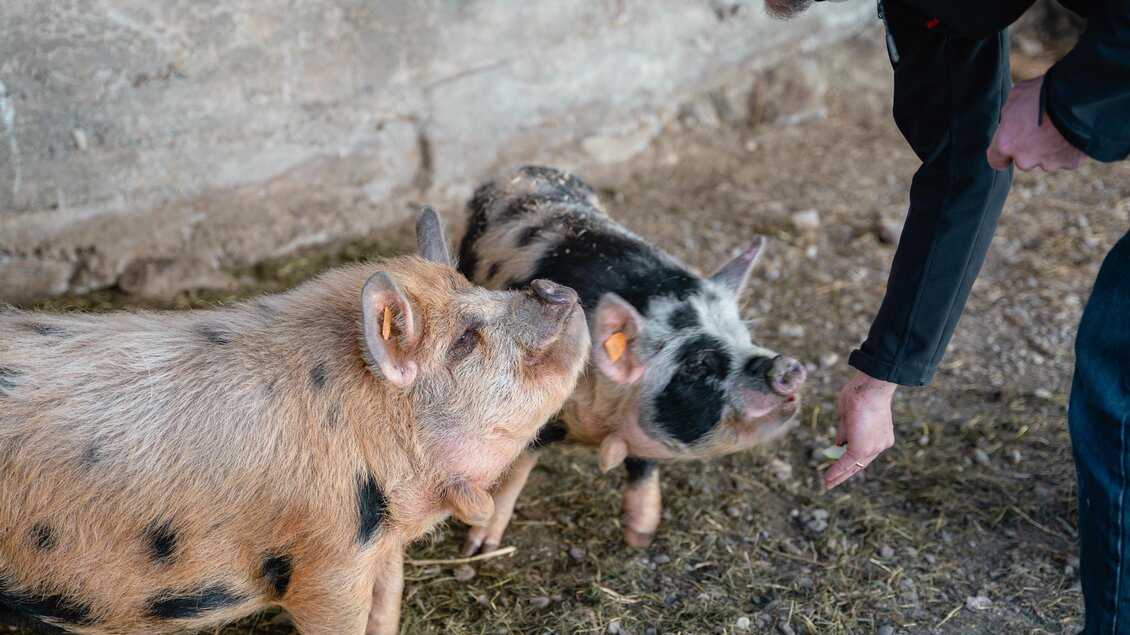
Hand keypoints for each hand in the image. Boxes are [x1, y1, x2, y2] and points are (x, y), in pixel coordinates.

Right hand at [825, 371, 896, 489]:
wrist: (871, 389)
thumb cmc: (861, 394)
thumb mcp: (850, 416)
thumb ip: (846, 431)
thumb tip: (839, 444)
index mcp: (880, 436)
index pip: (865, 452)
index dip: (853, 460)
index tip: (843, 465)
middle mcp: (880, 444)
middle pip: (861, 464)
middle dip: (846, 474)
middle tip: (833, 482)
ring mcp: (872, 448)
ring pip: (853, 465)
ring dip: (839, 475)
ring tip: (828, 483)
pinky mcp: (861, 449)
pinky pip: (846, 463)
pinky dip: (836, 471)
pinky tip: (828, 478)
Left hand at [987, 75, 1085, 171]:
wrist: (1081, 97)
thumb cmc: (1044, 93)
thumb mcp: (1017, 95)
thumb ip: (1010, 113)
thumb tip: (1012, 118)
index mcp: (1006, 144)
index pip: (996, 160)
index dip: (1003, 153)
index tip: (1011, 145)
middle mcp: (1025, 160)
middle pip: (1024, 159)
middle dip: (1030, 147)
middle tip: (1042, 126)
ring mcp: (1049, 163)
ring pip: (1046, 159)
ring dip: (1050, 148)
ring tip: (1060, 126)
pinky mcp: (1070, 163)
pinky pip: (1067, 157)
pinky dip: (1069, 148)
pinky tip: (1074, 131)